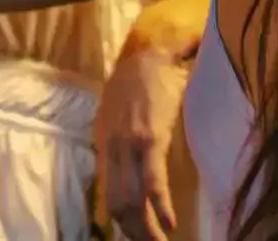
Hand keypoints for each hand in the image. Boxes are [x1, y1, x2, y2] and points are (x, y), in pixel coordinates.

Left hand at [98, 42, 190, 240]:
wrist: (149, 56)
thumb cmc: (138, 84)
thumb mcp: (120, 116)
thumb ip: (122, 142)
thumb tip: (132, 167)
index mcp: (105, 146)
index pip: (108, 195)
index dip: (121, 222)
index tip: (135, 235)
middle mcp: (112, 150)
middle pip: (119, 205)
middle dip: (136, 232)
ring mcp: (129, 145)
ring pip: (134, 200)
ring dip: (148, 228)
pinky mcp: (150, 139)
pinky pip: (153, 182)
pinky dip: (162, 208)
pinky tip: (172, 224)